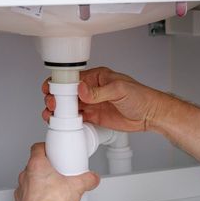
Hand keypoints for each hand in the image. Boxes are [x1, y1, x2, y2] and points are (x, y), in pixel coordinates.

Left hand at [14, 143, 99, 200]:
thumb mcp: (76, 187)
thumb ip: (87, 180)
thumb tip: (92, 178)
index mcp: (37, 166)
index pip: (37, 148)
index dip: (45, 147)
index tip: (51, 150)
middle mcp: (25, 176)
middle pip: (34, 166)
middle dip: (45, 169)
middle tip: (57, 173)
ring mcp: (21, 191)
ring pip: (29, 182)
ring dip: (38, 184)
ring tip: (52, 191)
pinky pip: (26, 198)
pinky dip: (34, 199)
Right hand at [42, 67, 166, 131]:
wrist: (149, 114)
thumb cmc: (140, 96)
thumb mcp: (119, 89)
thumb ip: (99, 91)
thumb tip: (81, 89)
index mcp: (97, 77)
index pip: (73, 78)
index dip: (59, 83)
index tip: (49, 88)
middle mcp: (92, 90)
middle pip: (67, 93)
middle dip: (56, 98)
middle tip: (52, 104)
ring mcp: (92, 104)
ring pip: (69, 106)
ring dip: (59, 110)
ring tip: (52, 114)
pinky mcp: (94, 117)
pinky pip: (77, 118)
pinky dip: (68, 121)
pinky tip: (62, 123)